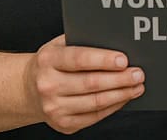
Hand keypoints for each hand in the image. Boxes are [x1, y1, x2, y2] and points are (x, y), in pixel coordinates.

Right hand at [25, 34, 143, 134]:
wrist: (28, 90)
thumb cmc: (50, 64)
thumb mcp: (57, 46)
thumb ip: (79, 42)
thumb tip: (113, 42)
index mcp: (47, 60)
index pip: (79, 59)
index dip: (103, 60)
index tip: (124, 60)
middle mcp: (48, 84)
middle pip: (91, 83)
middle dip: (119, 79)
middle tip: (138, 74)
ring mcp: (55, 107)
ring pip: (96, 102)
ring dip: (121, 94)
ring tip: (136, 87)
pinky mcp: (64, 124)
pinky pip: (95, 116)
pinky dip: (113, 107)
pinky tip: (123, 98)